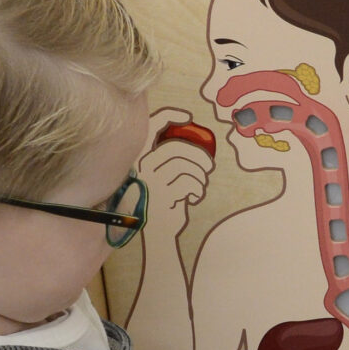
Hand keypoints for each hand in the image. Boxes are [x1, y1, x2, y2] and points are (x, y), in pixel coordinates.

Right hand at [138, 107, 214, 230]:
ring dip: (200, 176)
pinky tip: (194, 197)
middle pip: (176, 148)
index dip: (168, 117)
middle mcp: (139, 167)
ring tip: (201, 185)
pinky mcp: (159, 196)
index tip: (188, 117)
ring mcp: (148, 181)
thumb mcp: (163, 178)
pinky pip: (187, 183)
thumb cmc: (164, 202)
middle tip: (209, 167)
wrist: (157, 232)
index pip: (150, 128)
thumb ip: (170, 162)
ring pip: (184, 165)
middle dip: (200, 156)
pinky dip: (198, 189)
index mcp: (139, 158)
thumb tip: (196, 144)